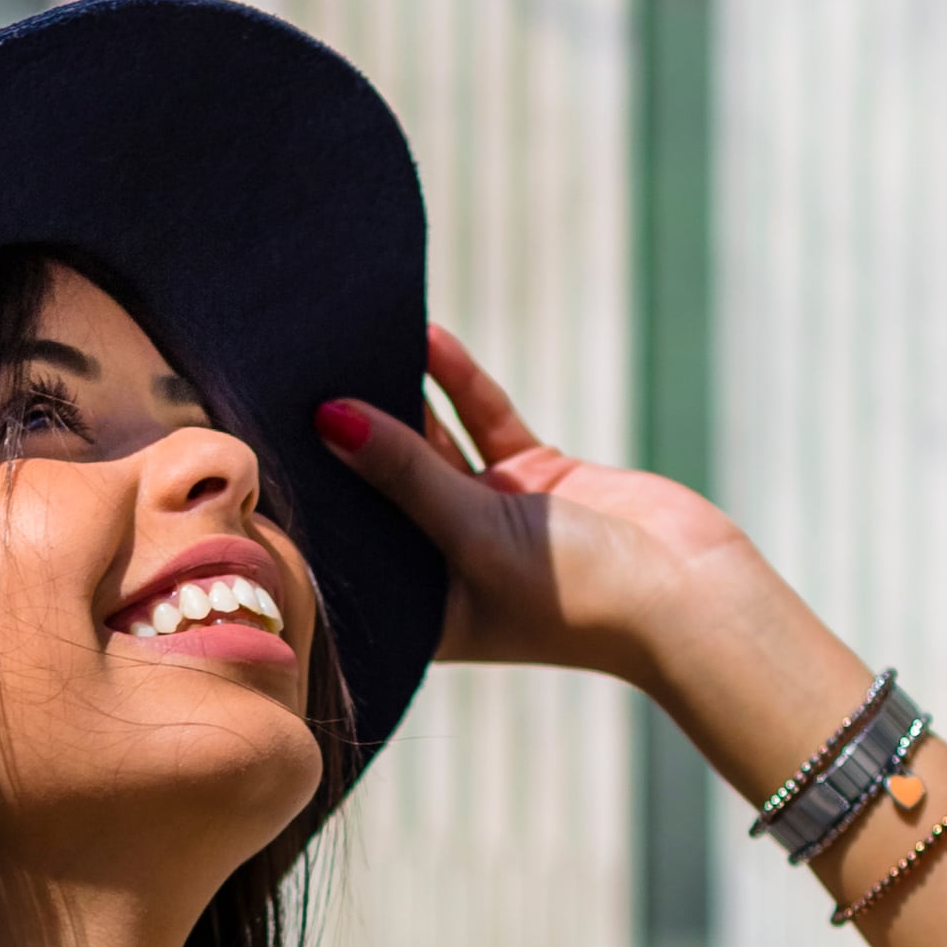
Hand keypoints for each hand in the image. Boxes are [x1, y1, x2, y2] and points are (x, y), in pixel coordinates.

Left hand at [321, 324, 826, 688]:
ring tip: (346, 339)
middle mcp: (445, 565)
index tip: (256, 440)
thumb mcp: (474, 531)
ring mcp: (488, 519)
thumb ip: (404, 472)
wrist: (690, 594)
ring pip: (428, 444)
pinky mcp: (533, 479)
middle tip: (286, 372)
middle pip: (378, 488)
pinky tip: (423, 337)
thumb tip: (329, 418)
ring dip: (397, 396)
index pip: (345, 548)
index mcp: (420, 608)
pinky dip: (455, 384)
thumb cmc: (578, 596)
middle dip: (343, 434)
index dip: (308, 499)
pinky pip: (481, 422)